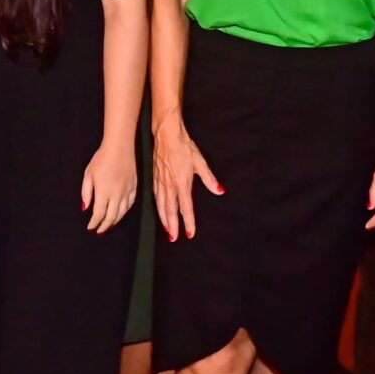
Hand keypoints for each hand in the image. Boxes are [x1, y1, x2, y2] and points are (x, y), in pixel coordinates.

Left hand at [79, 139, 136, 234]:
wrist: (119, 147)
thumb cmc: (101, 159)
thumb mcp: (88, 174)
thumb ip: (86, 193)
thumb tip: (85, 208)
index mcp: (104, 192)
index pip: (99, 214)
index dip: (94, 223)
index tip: (90, 227)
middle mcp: (117, 195)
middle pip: (111, 217)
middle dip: (104, 226)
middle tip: (99, 230)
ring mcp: (127, 191)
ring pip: (122, 212)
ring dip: (115, 221)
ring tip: (108, 224)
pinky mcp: (134, 187)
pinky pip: (130, 204)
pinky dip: (125, 211)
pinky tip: (120, 213)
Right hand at [151, 120, 221, 242]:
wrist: (166, 134)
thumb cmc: (184, 146)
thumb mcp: (200, 162)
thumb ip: (209, 179)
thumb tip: (220, 191)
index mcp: (182, 183)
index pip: (186, 208)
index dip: (189, 222)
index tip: (191, 233)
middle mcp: (170, 185)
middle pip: (171, 211)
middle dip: (173, 226)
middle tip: (175, 239)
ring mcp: (160, 182)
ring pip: (161, 206)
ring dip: (164, 219)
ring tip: (167, 230)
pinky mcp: (155, 177)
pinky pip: (156, 197)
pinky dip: (158, 207)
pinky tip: (159, 211)